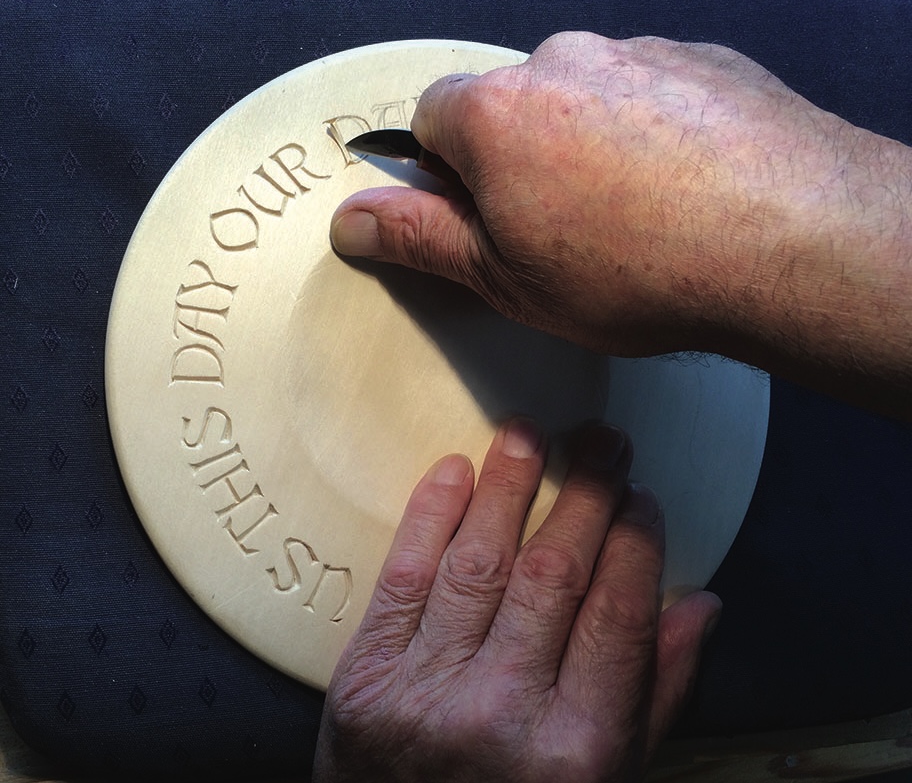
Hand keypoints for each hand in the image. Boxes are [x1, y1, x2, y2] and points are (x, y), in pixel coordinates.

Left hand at [313, 420, 720, 781]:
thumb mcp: (607, 777)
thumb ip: (656, 693)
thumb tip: (701, 601)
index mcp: (579, 747)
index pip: (619, 612)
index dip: (635, 540)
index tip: (641, 495)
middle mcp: (503, 714)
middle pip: (553, 573)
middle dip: (584, 494)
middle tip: (601, 443)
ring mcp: (425, 693)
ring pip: (479, 563)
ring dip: (506, 485)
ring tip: (528, 433)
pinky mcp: (363, 679)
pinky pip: (402, 578)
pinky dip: (430, 517)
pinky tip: (455, 471)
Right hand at [332, 32, 911, 415]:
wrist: (787, 239)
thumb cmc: (634, 269)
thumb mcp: (504, 276)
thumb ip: (419, 240)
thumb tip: (350, 219)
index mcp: (495, 112)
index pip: (430, 119)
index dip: (447, 174)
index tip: (479, 218)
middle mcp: (561, 61)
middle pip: (510, 105)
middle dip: (518, 160)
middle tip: (558, 232)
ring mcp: (637, 53)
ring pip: (583, 99)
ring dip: (587, 147)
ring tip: (632, 217)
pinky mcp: (702, 61)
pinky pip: (650, 94)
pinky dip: (650, 133)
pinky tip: (681, 189)